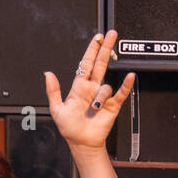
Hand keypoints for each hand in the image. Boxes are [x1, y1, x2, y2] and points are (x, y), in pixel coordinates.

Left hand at [42, 30, 134, 152]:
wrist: (82, 143)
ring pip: (106, 86)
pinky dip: (126, 85)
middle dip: (105, 48)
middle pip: (101, 63)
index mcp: (79, 87)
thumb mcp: (56, 109)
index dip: (91, 50)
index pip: (86, 64)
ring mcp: (103, 96)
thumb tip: (47, 74)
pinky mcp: (113, 105)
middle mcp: (92, 88)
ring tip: (94, 107)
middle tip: (111, 34)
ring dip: (101, 95)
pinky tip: (129, 77)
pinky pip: (121, 93)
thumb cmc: (69, 127)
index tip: (97, 38)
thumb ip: (52, 91)